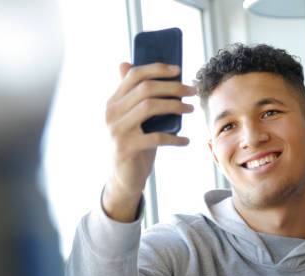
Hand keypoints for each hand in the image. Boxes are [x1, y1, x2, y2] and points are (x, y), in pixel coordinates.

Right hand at [103, 62, 195, 221]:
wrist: (124, 178)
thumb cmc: (136, 145)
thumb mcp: (136, 120)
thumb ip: (138, 98)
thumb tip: (139, 68)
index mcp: (113, 101)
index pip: (134, 75)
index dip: (157, 69)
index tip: (178, 70)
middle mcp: (111, 112)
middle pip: (146, 89)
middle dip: (173, 87)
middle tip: (193, 90)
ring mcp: (116, 130)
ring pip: (149, 107)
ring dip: (175, 106)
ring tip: (191, 109)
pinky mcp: (125, 148)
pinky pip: (156, 137)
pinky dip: (174, 138)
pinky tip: (186, 141)